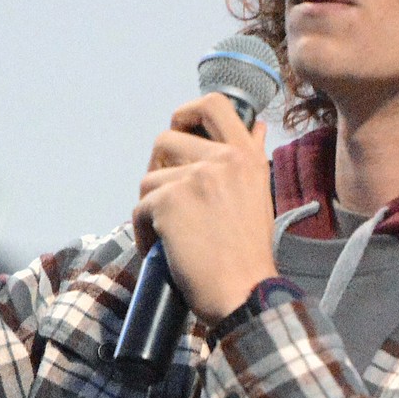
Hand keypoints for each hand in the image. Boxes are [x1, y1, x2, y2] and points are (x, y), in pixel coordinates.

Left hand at [134, 92, 276, 324]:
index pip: (213, 105)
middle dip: (157, 168)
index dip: (187, 112)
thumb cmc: (250, 254)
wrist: (245, 292)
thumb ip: (251, 158)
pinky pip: (139, 208)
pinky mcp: (169, 202)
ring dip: (151, 207)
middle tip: (165, 197)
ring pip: (148, 179)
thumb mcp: (259, 195)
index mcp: (246, 156)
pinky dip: (143, 233)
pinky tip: (161, 250)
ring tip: (168, 234)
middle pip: (166, 139)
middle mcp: (223, 159)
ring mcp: (195, 178)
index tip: (180, 131)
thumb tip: (254, 126)